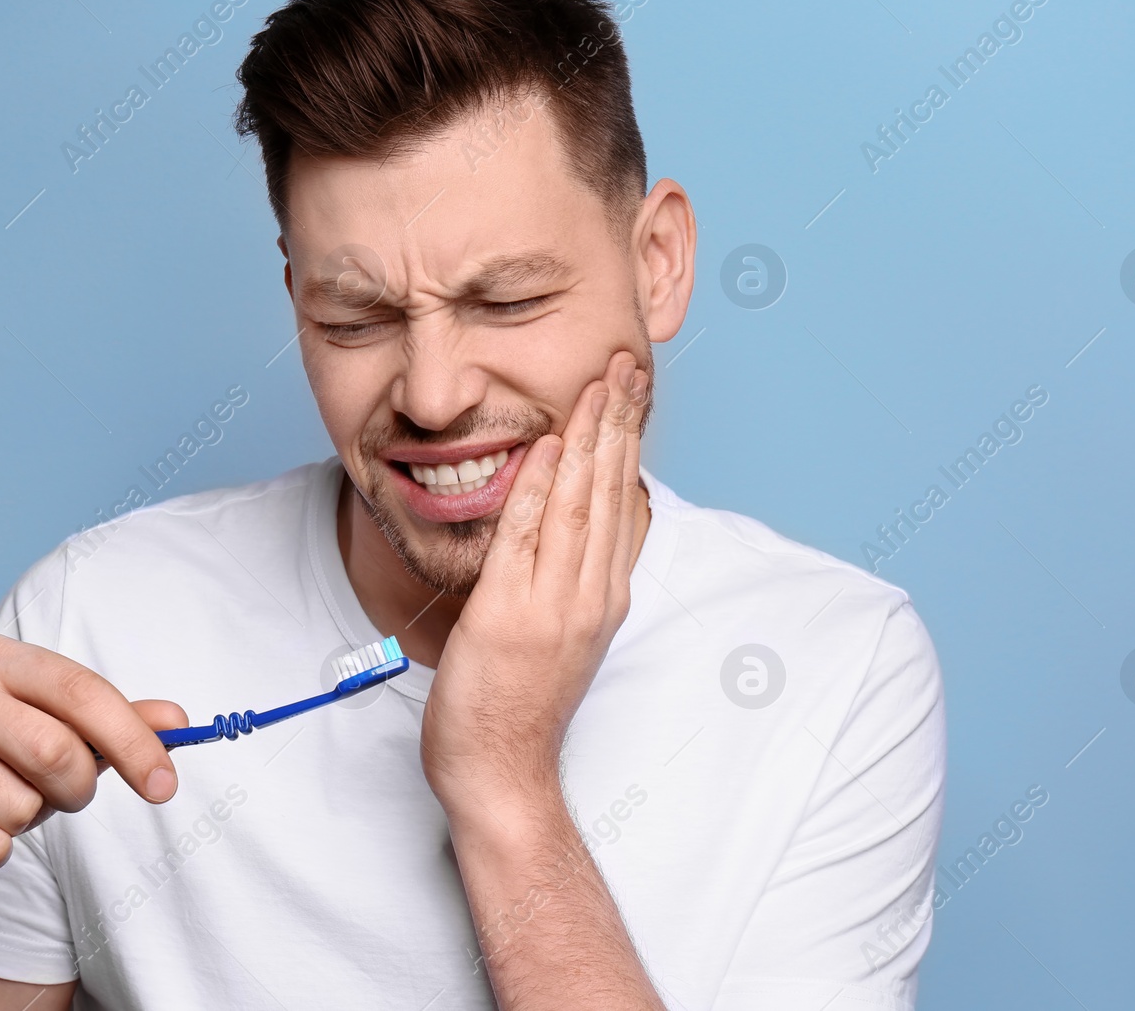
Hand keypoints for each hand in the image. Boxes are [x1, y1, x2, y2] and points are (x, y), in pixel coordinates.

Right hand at [0, 635, 185, 903]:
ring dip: (28, 821)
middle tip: (61, 797)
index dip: (135, 742)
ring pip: (22, 804)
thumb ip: (116, 726)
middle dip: (75, 790)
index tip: (166, 784)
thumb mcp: (56, 737)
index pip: (85, 692)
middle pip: (56, 751)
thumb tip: (178, 721)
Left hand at [421, 351, 647, 810]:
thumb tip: (565, 531)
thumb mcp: (559, 635)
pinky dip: (541, 488)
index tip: (633, 391)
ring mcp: (555, 605)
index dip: (628, 442)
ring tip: (600, 382)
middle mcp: (590, 595)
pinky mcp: (512, 616)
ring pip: (580, 505)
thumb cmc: (519, 707)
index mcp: (602, 596)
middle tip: (628, 363)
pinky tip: (549, 445)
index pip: (622, 502)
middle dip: (619, 422)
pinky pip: (529, 539)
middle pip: (610, 492)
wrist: (502, 771)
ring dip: (590, 438)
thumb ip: (566, 580)